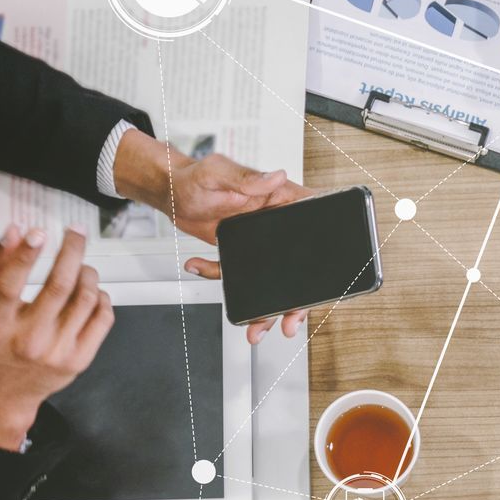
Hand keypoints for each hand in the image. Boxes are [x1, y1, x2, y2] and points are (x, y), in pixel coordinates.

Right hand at [0, 226, 112, 449]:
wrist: (2, 391)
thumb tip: (14, 234)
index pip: (11, 284)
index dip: (26, 255)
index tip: (38, 233)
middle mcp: (28, 338)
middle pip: (59, 286)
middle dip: (71, 252)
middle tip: (76, 234)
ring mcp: (57, 351)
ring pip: (85, 299)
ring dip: (88, 273)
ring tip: (82, 266)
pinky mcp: (79, 359)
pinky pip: (102, 319)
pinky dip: (101, 298)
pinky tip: (92, 291)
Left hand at [112, 133, 313, 342]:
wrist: (170, 191)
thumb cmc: (195, 175)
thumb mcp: (219, 172)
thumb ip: (247, 177)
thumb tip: (278, 177)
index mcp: (283, 200)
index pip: (317, 226)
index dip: (329, 253)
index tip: (327, 281)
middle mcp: (278, 223)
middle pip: (301, 265)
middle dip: (297, 299)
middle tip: (289, 321)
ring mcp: (262, 241)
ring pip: (275, 279)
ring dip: (266, 306)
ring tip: (256, 326)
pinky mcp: (243, 252)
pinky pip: (241, 276)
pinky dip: (221, 279)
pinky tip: (201, 268)